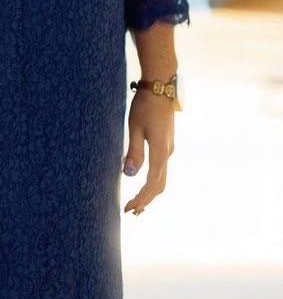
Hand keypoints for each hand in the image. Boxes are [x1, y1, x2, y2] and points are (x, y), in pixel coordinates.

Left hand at [122, 90, 174, 215]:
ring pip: (163, 177)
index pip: (152, 183)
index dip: (141, 198)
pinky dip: (154, 179)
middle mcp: (168, 153)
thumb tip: (129, 175)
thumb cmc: (145, 105)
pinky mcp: (167, 142)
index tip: (129, 208)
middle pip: (160, 185)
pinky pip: (162, 167)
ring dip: (151, 192)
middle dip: (146, 200)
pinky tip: (145, 179)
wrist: (161, 86)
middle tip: (132, 212)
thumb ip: (134, 151)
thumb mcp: (135, 127)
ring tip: (138, 202)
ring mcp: (169, 147)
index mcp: (160, 151)